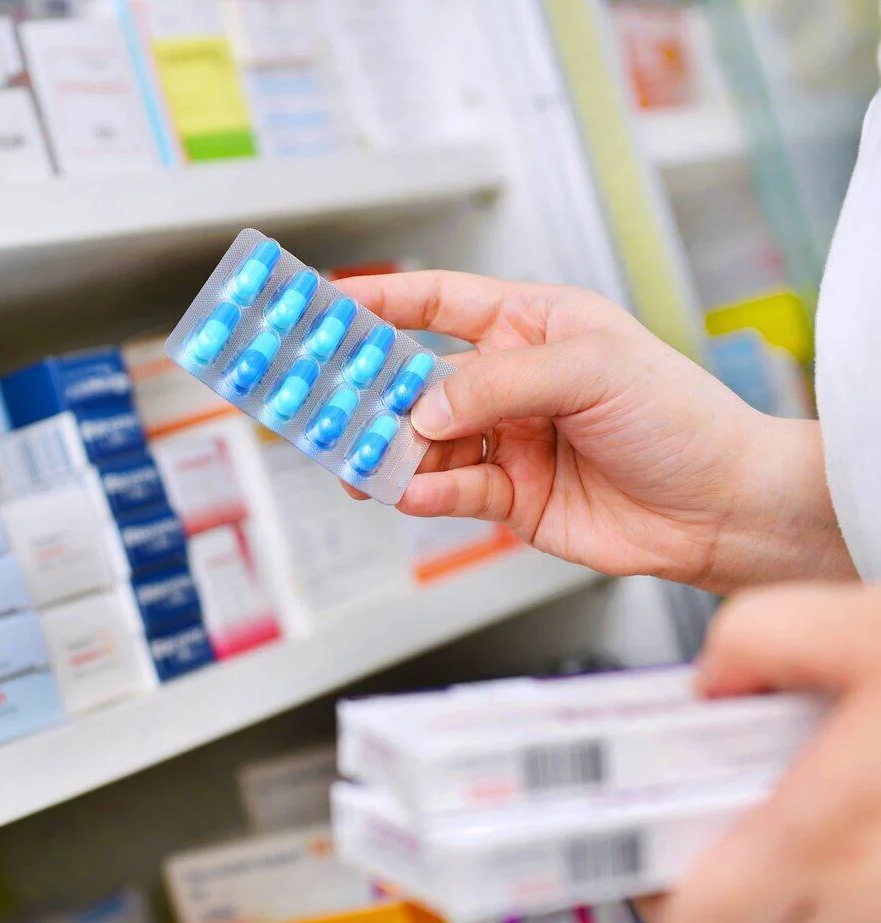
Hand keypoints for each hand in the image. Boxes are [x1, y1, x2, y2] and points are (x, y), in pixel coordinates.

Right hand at [335, 272, 853, 593]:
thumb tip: (421, 411)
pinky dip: (425, 490)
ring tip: (355, 459)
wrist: (721, 508)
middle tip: (317, 398)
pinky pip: (450, 489)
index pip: (438, 303)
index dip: (380, 300)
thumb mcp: (589, 369)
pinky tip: (411, 490)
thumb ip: (495, 383)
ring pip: (422, 442)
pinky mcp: (509, 497)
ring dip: (388, 449)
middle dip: (366, 389)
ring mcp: (506, 441)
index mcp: (530, 326)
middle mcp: (509, 382)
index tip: (322, 303)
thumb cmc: (677, 416)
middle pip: (415, 379)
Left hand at [638, 584, 880, 922]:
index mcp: (835, 836)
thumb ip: (764, 633)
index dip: (656, 881)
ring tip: (805, 794)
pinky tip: (865, 812)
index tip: (647, 834)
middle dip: (719, 866)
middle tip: (724, 799)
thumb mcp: (871, 625)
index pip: (697, 920)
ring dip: (785, 875)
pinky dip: (845, 880)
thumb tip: (714, 678)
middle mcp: (874, 905)